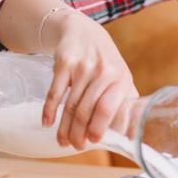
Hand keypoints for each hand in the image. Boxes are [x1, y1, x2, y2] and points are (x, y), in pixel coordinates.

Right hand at [41, 12, 137, 149]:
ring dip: (64, 127)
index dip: (98, 127)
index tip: (93, 142)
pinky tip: (47, 123)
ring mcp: (82, 67)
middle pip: (87, 110)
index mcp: (121, 79)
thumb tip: (130, 135)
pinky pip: (55, 92)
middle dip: (79, 132)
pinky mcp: (64, 63)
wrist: (84, 32)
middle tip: (75, 145)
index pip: (108, 108)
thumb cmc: (105, 63)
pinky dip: (49, 110)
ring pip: (71, 104)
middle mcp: (103, 72)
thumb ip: (126, 103)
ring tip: (62, 140)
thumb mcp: (121, 78)